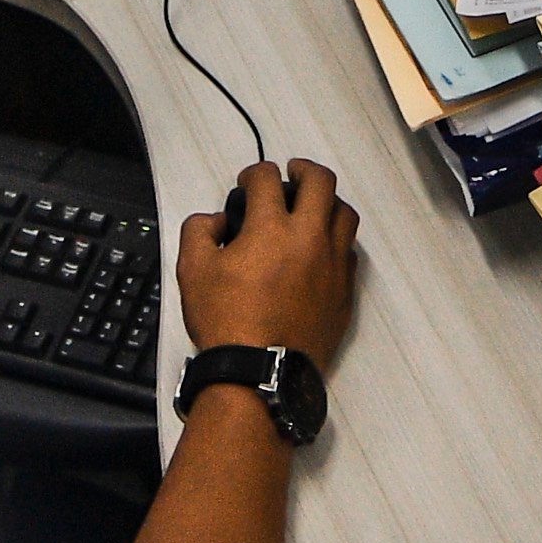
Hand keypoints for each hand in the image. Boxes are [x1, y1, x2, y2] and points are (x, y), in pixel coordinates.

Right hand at [178, 159, 359, 372]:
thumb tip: (218, 221)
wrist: (260, 373)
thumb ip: (199, 230)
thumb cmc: (227, 323)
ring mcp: (332, 265)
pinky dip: (336, 240)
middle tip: (291, 174)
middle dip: (303, 170)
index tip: (248, 182)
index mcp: (272, 229)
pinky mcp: (344, 292)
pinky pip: (349, 251)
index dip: (254, 173)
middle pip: (321, 182)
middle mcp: (309, 239)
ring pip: (345, 214)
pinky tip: (320, 248)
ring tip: (311, 208)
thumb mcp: (192, 270)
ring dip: (327, 202)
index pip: (268, 179)